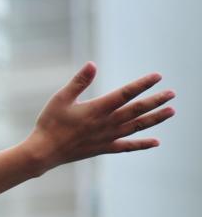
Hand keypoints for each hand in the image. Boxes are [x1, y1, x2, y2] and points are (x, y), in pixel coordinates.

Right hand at [22, 62, 174, 176]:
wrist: (43, 152)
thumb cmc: (49, 123)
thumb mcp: (60, 99)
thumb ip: (79, 82)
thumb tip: (92, 64)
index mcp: (97, 109)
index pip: (125, 94)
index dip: (142, 84)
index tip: (157, 77)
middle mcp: (106, 123)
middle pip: (137, 110)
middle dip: (156, 101)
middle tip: (172, 93)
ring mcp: (107, 137)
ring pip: (136, 127)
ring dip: (155, 119)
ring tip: (171, 111)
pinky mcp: (103, 148)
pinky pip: (127, 146)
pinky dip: (142, 144)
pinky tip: (156, 142)